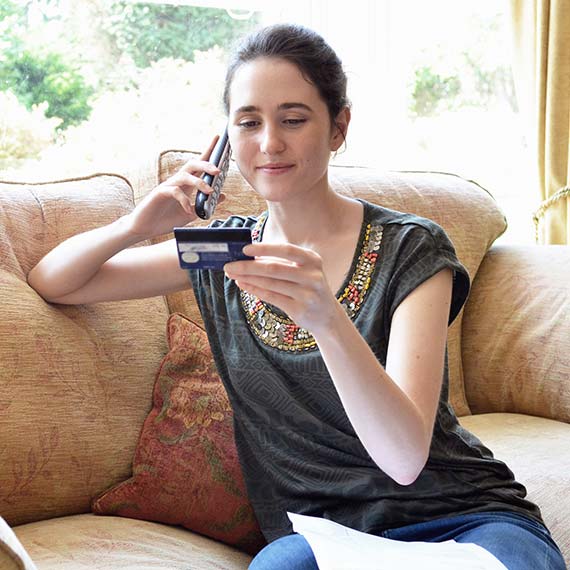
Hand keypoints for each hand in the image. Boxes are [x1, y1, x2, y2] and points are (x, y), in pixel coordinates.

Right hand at [124, 136, 225, 238]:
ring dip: (199, 182)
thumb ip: (206, 204)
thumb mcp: (192, 213)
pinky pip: (174, 192)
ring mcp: (167, 186)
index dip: (208, 151)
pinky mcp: (159, 194)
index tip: (218, 138)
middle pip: (192, 165)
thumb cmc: (166, 219)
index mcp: (186, 185)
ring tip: (210, 191)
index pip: (198, 164)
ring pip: (184, 176)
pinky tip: (189, 210)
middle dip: (206, 165)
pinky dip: (184, 201)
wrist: (145, 228)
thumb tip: (223, 195)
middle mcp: (177, 182)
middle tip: (218, 170)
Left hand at [224, 242, 340, 333]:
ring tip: (233, 274)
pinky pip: (271, 297)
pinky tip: (243, 284)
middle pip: (274, 268)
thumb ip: (281, 263)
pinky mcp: (300, 309)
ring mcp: (307, 293)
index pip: (286, 250)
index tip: (244, 249)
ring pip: (270, 283)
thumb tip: (248, 256)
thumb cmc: (307, 288)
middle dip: (248, 266)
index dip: (265, 248)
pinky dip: (255, 290)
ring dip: (248, 278)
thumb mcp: (302, 271)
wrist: (326, 316)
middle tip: (229, 265)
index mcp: (312, 259)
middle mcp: (312, 275)